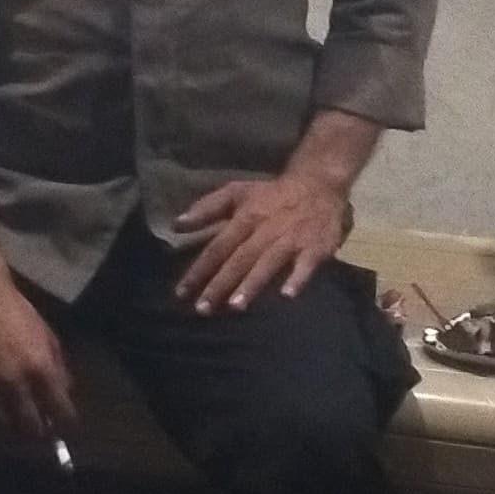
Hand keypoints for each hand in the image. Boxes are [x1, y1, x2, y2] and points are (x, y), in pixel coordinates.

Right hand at [0, 280, 75, 443]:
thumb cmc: (17, 313)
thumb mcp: (47, 336)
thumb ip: (58, 367)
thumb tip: (65, 394)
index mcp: (41, 368)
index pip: (60, 411)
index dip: (65, 424)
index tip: (64, 428)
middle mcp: (16, 382)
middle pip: (31, 427)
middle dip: (38, 433)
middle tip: (37, 431)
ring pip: (2, 427)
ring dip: (10, 431)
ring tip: (13, 430)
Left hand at [172, 170, 351, 311]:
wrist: (318, 183)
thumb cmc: (270, 194)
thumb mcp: (237, 192)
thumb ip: (207, 208)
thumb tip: (176, 225)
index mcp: (245, 217)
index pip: (217, 247)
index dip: (199, 270)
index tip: (181, 293)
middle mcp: (265, 229)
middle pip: (239, 259)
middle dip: (220, 284)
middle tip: (203, 309)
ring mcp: (291, 239)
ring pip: (268, 263)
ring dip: (252, 284)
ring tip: (236, 306)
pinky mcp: (315, 247)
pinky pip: (306, 264)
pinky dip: (297, 278)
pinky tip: (287, 295)